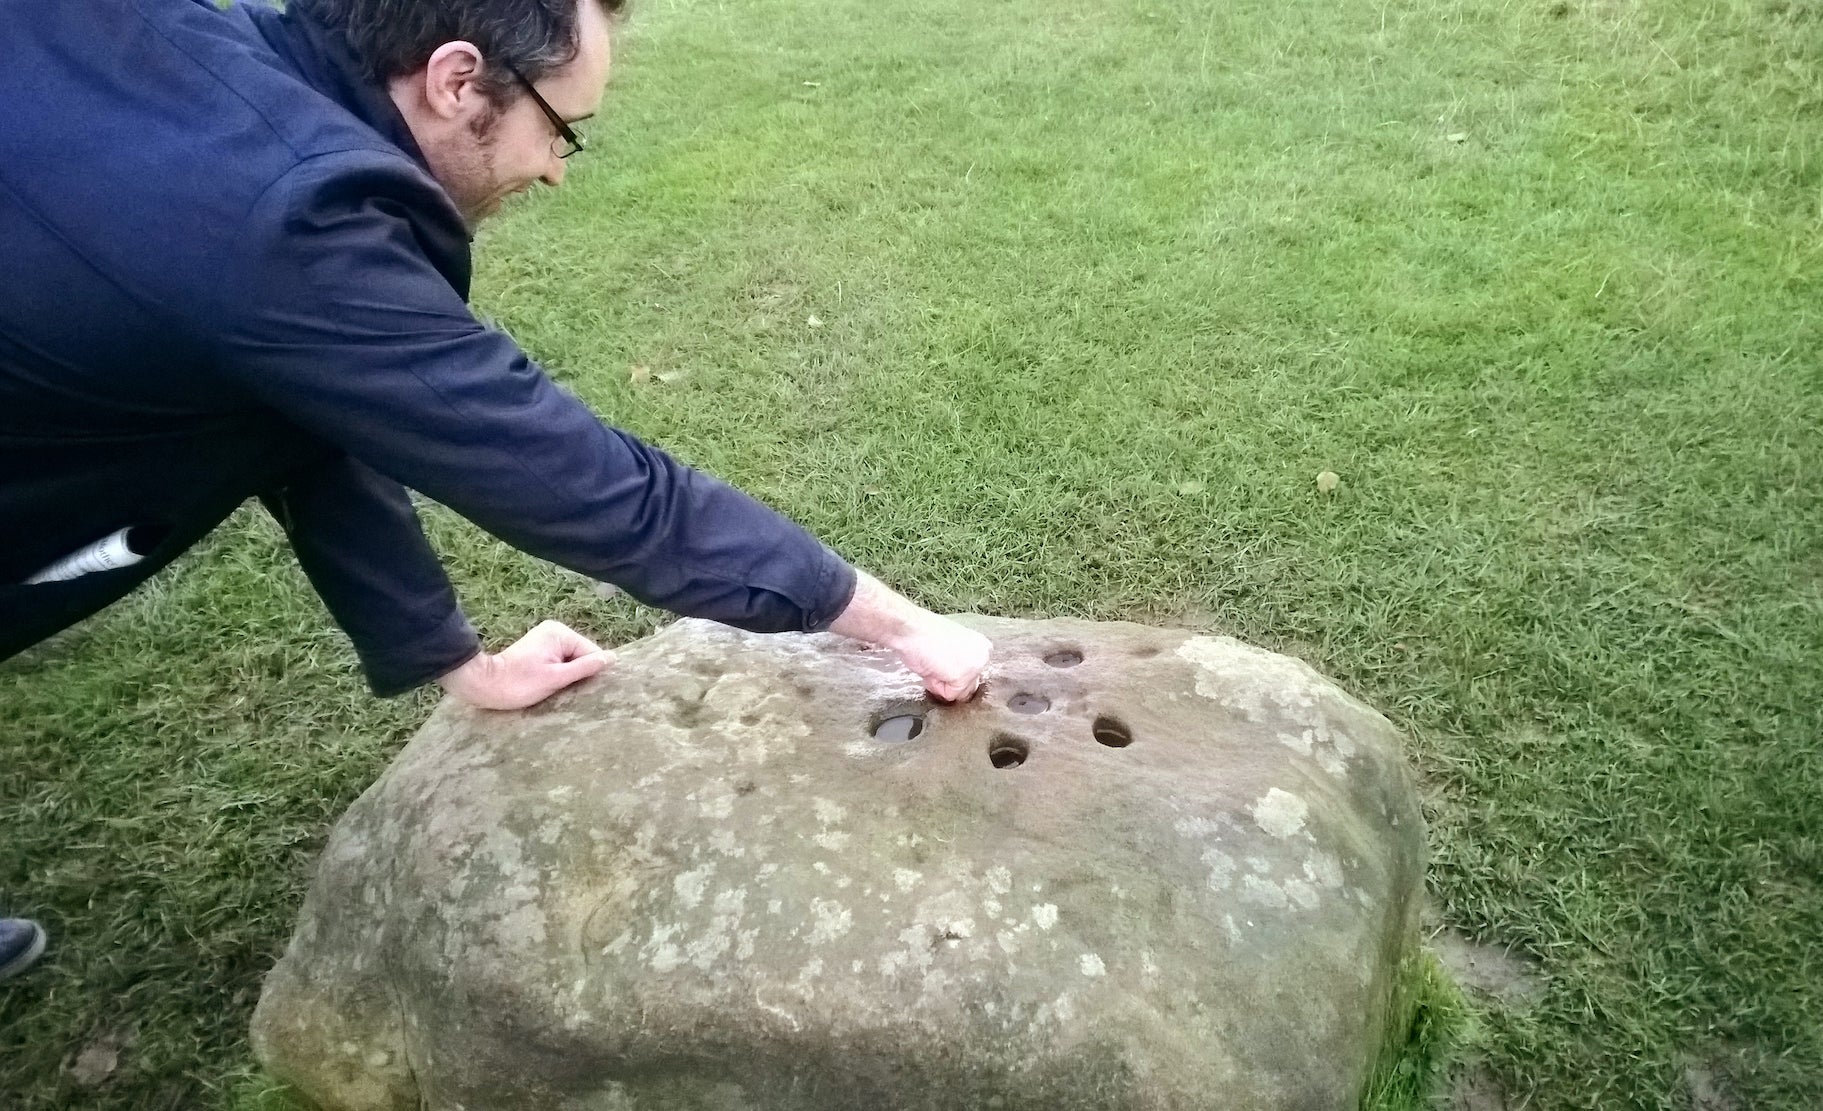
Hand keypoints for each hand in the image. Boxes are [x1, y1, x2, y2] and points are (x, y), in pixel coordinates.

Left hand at [439, 620, 614, 709]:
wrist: (484, 684)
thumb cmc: (518, 684)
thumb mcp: (555, 678)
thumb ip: (585, 667)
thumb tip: (612, 659)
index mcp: (560, 633)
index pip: (591, 652)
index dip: (587, 673)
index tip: (573, 687)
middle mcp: (555, 630)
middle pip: (582, 655)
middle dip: (577, 673)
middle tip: (563, 690)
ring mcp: (546, 639)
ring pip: (571, 660)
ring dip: (567, 675)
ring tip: (553, 688)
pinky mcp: (539, 649)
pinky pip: (560, 661)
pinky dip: (558, 674)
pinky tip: (548, 684)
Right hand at [827, 571, 990, 701]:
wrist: (902, 625)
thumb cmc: (913, 634)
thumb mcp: (937, 650)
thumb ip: (948, 663)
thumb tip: (947, 680)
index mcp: (979, 644)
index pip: (967, 680)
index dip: (945, 676)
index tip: (931, 659)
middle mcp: (984, 651)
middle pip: (965, 689)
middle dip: (945, 681)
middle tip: (928, 660)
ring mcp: (976, 662)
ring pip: (957, 694)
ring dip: (938, 684)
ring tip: (927, 662)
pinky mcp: (964, 672)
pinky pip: (949, 696)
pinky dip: (934, 685)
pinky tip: (927, 666)